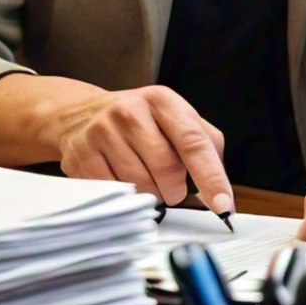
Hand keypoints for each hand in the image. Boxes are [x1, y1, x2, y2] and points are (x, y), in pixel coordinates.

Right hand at [50, 83, 232, 214]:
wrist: (81, 114)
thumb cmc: (140, 121)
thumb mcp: (175, 118)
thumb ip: (205, 146)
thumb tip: (220, 188)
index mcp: (162, 100)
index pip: (193, 142)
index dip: (211, 177)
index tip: (223, 204)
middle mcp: (130, 111)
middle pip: (168, 168)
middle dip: (176, 189)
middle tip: (173, 188)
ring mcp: (102, 132)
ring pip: (142, 185)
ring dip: (152, 194)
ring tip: (148, 181)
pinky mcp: (82, 156)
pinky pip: (116, 193)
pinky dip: (128, 197)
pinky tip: (125, 182)